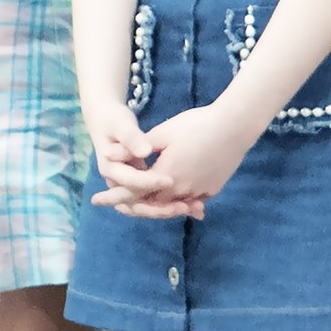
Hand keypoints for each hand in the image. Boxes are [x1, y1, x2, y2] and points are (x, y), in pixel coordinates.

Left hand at [93, 102, 254, 217]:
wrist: (235, 126)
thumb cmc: (196, 125)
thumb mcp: (163, 133)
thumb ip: (137, 147)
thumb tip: (110, 155)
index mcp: (164, 177)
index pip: (132, 192)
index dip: (113, 196)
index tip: (96, 200)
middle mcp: (180, 190)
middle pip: (151, 204)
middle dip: (134, 204)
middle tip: (118, 204)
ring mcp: (199, 192)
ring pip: (172, 205)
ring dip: (158, 206)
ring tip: (145, 203)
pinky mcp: (213, 189)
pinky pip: (192, 201)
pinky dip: (181, 202)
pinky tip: (177, 201)